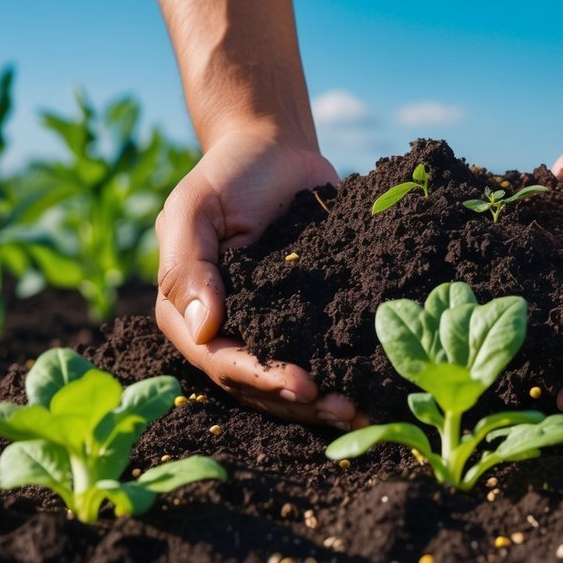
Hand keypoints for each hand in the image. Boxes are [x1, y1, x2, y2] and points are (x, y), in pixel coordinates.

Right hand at [154, 130, 365, 429]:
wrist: (275, 150)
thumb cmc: (227, 175)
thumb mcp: (193, 208)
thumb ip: (187, 267)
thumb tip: (203, 328)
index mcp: (188, 312)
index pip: (220, 360)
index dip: (261, 378)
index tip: (302, 385)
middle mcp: (224, 331)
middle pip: (257, 384)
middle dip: (300, 403)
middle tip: (346, 410)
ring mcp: (265, 328)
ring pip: (289, 381)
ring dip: (323, 403)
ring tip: (363, 412)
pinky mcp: (303, 318)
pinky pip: (319, 353)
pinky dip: (343, 374)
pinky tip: (374, 386)